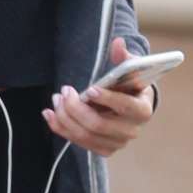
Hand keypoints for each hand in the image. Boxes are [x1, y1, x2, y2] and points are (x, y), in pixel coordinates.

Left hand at [42, 38, 155, 155]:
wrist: (133, 107)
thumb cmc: (131, 86)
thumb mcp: (131, 70)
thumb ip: (124, 58)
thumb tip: (118, 43)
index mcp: (142, 110)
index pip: (125, 107)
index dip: (107, 99)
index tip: (90, 89)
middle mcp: (131, 131)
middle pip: (98, 125)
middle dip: (76, 108)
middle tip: (64, 91)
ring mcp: (117, 144)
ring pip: (84, 135)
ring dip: (65, 118)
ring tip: (56, 99)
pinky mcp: (103, 149)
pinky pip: (78, 142)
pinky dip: (61, 128)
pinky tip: (50, 115)